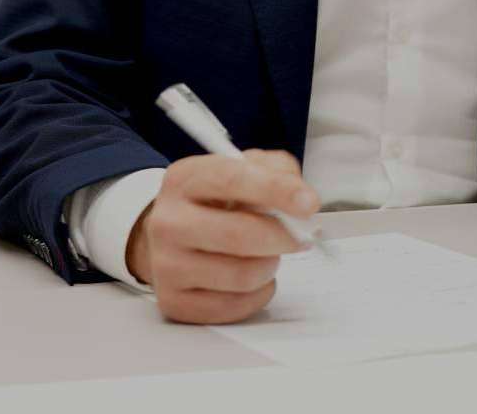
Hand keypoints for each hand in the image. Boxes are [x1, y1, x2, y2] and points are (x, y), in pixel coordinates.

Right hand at [126, 148, 319, 324]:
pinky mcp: (175, 302)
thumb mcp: (238, 170)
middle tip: (301, 236)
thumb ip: (274, 170)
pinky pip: (235, 306)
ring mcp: (167, 265)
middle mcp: (169, 221)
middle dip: (284, 237)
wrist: (169, 238)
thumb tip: (300, 194)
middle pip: (239, 234)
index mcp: (184, 179)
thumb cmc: (213, 203)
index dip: (276, 190)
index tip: (309, 203)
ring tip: (268, 255)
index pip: (232, 180)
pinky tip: (253, 278)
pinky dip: (258, 294)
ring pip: (242, 275)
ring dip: (270, 266)